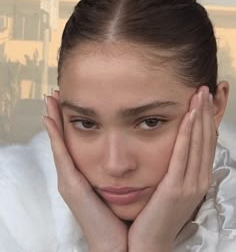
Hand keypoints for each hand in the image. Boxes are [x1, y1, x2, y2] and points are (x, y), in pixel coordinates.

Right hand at [42, 91, 127, 251]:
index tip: (64, 102)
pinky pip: (60, 153)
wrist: (120, 244)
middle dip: (56, 116)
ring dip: (53, 118)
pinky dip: (54, 134)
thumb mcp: (122, 188)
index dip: (67, 123)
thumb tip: (131, 157)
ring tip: (50, 97)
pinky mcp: (70, 184)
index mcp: (84, 176)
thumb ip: (122, 172)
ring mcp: (68, 179)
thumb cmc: (121, 215)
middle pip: (61, 139)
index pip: (73, 143)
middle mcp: (72, 176)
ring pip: (58, 142)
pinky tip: (49, 116)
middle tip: (52, 93)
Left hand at [128, 86, 216, 251]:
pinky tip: (189, 116)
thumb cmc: (153, 215)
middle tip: (205, 89)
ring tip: (200, 94)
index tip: (204, 99)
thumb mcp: (167, 189)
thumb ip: (172, 169)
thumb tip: (173, 150)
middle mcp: (198, 180)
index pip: (204, 143)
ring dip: (200, 117)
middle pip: (205, 138)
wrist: (145, 245)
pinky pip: (183, 155)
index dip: (206, 119)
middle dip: (206, 112)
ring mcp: (190, 184)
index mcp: (195, 179)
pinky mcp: (176, 189)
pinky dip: (188, 134)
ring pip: (198, 143)